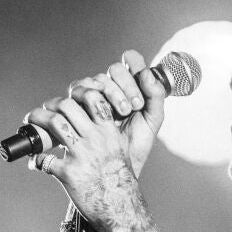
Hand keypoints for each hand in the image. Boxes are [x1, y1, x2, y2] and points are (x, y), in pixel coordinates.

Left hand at [24, 50, 165, 231]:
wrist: (122, 208)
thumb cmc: (120, 180)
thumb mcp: (119, 149)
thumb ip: (104, 133)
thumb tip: (84, 122)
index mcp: (109, 131)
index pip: (92, 97)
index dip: (74, 94)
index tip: (65, 102)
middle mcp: (96, 139)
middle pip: (67, 105)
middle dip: (50, 105)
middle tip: (41, 113)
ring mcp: (82, 155)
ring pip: (54, 123)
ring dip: (37, 120)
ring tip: (30, 123)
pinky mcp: (69, 173)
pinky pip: (44, 159)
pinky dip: (36, 159)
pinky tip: (36, 162)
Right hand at [70, 49, 167, 177]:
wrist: (115, 171)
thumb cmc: (135, 145)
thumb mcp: (152, 122)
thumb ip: (156, 96)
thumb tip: (147, 73)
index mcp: (130, 85)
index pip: (131, 60)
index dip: (135, 68)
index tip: (141, 95)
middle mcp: (110, 86)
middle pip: (113, 71)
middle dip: (124, 87)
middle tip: (132, 108)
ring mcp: (91, 95)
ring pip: (94, 79)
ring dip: (108, 93)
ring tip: (119, 115)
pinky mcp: (74, 106)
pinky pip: (75, 92)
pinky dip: (86, 101)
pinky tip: (97, 116)